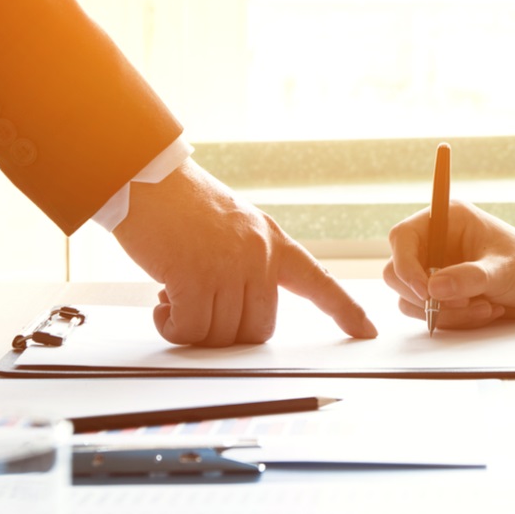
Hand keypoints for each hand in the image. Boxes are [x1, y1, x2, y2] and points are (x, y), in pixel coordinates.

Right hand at [111, 159, 376, 345]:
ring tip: (174, 298)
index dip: (344, 310)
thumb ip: (251, 262)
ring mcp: (229, 266)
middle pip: (258, 329)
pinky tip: (162, 302)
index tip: (367, 331)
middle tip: (198, 310)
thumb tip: (243, 310)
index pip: (319, 282)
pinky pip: (190, 329)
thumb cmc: (183, 206)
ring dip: (192, 328)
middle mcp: (258, 256)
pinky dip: (172, 326)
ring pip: (222, 335)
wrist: (147, 178)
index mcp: (273, 243)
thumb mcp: (236, 227)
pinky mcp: (194, 276)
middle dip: (226, 334)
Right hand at [383, 200, 514, 328]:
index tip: (426, 291)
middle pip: (397, 272)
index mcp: (446, 220)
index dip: (406, 265)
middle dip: (426, 296)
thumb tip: (434, 289)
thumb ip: (470, 277)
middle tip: (462, 303)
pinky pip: (427, 313)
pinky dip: (453, 319)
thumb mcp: (504, 269)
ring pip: (410, 298)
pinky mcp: (440, 293)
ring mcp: (434, 269)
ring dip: (445, 311)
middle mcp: (434, 243)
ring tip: (484, 307)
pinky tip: (485, 311)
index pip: (403, 237)